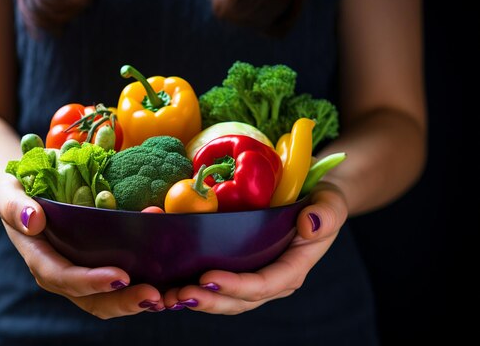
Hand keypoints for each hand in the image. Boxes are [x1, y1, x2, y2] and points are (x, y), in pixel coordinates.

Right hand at [0, 174, 164, 318]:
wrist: (27, 197)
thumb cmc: (19, 193)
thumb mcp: (9, 192)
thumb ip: (15, 206)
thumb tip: (33, 219)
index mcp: (40, 259)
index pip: (64, 276)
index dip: (91, 281)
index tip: (120, 276)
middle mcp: (61, 274)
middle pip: (91, 300)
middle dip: (123, 302)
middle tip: (154, 296)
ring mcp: (80, 276)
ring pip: (108, 300)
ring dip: (136, 301)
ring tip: (165, 297)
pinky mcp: (97, 270)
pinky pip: (118, 287)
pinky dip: (141, 288)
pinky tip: (166, 286)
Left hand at [162, 182, 347, 313]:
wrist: (312, 200)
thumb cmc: (321, 201)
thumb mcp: (331, 202)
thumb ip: (327, 213)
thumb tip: (309, 223)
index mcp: (293, 268)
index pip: (264, 284)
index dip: (237, 285)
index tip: (209, 277)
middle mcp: (272, 280)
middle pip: (239, 300)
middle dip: (209, 300)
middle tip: (179, 294)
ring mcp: (254, 277)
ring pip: (225, 299)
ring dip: (197, 300)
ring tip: (169, 296)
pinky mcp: (239, 270)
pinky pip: (216, 286)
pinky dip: (194, 289)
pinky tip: (170, 286)